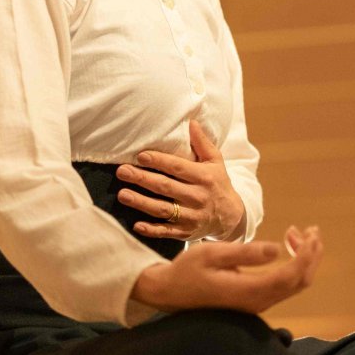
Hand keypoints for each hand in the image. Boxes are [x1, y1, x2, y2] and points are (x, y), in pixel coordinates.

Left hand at [115, 119, 246, 241]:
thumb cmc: (218, 183)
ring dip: (141, 202)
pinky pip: (167, 232)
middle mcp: (197, 197)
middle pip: (166, 187)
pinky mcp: (185, 232)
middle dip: (143, 179)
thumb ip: (202, 143)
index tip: (140, 156)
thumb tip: (191, 122)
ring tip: (122, 194)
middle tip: (122, 171)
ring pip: (163, 209)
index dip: (159, 161)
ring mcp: (191, 216)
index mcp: (204, 177)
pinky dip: (152, 230)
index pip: (178, 168)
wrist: (231, 217)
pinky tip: (136, 225)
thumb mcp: (215, 161)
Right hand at [133, 225, 322, 313]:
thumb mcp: (212, 254)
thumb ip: (245, 253)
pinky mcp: (255, 301)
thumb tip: (276, 250)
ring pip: (294, 285)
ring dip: (303, 259)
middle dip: (311, 255)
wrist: (169, 293)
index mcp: (248, 292)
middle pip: (299, 282)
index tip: (309, 233)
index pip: (290, 276)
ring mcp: (257, 305)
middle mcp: (258, 303)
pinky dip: (293, 265)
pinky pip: (283, 285)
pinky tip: (287, 247)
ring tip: (299, 233)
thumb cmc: (187, 270)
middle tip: (311, 229)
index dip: (306, 256)